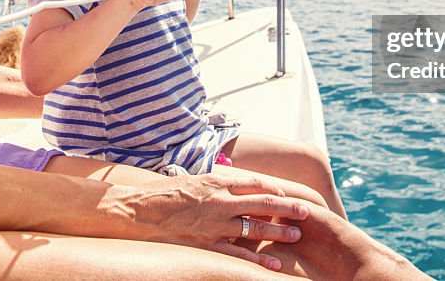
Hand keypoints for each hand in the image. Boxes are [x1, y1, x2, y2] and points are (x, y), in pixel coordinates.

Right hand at [127, 173, 309, 270]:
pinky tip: (275, 263)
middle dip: (288, 208)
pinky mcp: (206, 245)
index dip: (275, 190)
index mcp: (216, 182)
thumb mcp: (194, 180)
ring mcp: (214, 224)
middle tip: (307, 212)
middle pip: (263, 203)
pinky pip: (238, 253)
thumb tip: (237, 183)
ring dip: (279, 232)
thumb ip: (217, 182)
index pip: (255, 183)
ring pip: (255, 228)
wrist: (138, 211)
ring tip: (297, 235)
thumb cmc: (164, 194)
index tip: (288, 196)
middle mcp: (220, 201)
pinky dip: (258, 259)